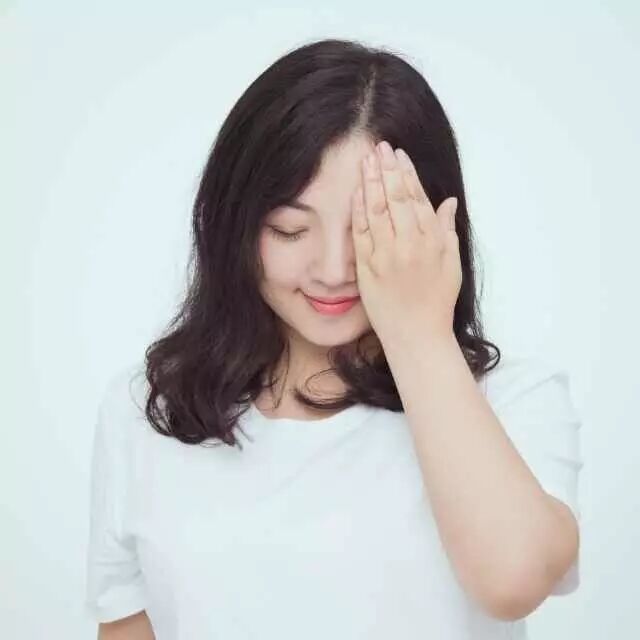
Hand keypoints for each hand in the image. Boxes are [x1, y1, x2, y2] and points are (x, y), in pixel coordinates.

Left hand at [351, 140, 460, 341]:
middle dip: (387, 168)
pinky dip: (359, 210)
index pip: (417, 198)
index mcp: (432, 240)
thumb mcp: (452, 265)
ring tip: (366, 160)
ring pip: (376, 210)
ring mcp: (386, 254)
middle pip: (395, 197)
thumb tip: (448, 202)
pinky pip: (361, 233)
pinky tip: (357, 191)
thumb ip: (447, 230)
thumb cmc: (437, 302)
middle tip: (379, 146)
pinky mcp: (367, 267)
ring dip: (371, 181)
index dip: (407, 174)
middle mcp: (409, 243)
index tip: (399, 155)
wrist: (416, 335)